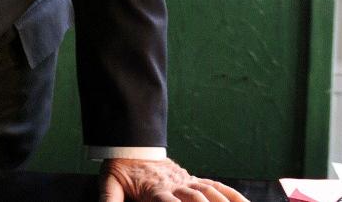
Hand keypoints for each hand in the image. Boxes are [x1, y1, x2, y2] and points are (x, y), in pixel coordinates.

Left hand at [99, 158, 248, 201]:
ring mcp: (186, 180)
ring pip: (211, 192)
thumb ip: (108, 199)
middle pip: (197, 199)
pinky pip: (216, 186)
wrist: (131, 145)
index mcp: (154, 190)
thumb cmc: (119, 168)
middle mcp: (175, 184)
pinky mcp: (193, 178)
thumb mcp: (109, 183)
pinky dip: (232, 195)